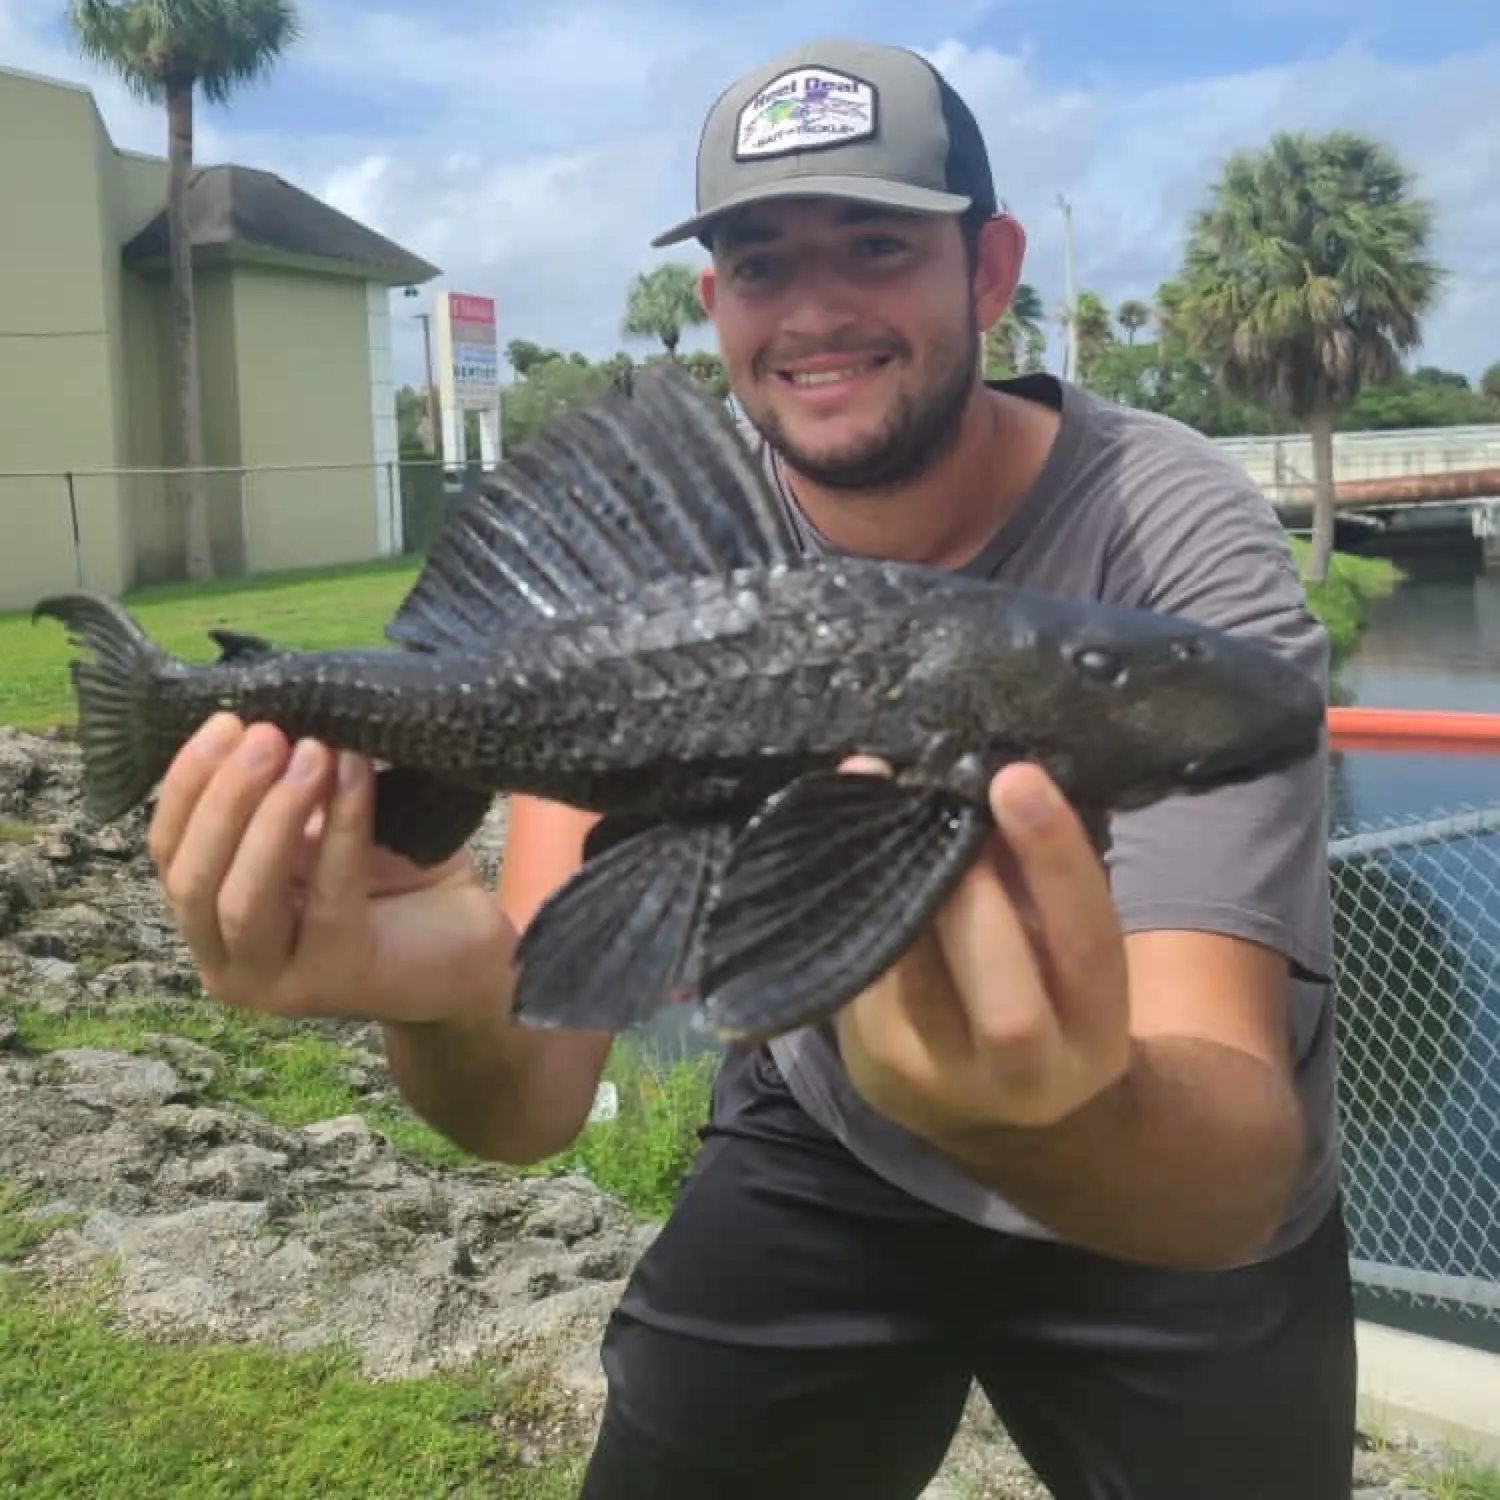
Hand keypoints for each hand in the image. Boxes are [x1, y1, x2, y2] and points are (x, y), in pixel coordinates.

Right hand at [147, 714, 513, 1024]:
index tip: (225, 721)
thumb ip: (286, 794)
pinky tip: (355, 772)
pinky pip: (329, 894)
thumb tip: (266, 719)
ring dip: (273, 814)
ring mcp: (278, 984)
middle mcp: (230, 965)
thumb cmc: (394, 883)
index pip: (168, 853)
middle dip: (225, 797)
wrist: (471, 946)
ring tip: (311, 748)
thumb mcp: (325, 831)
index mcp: (211, 922)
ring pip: (244, 898)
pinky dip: (343, 824)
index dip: (186, 785)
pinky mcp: (337, 980)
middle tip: (268, 733)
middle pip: (191, 878)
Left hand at [833, 758, 1132, 1143]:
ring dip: (895, 887)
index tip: (1015, 778)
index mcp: (1093, 1035)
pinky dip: (853, 905)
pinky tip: (844, 843)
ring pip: (913, 986)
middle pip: (1005, 1001)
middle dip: (971, 893)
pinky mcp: (872, 1065)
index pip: (1087, 946)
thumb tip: (977, 775)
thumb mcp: (1061, 950)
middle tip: (942, 805)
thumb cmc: (1038, 994)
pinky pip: (862, 975)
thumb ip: (1034, 880)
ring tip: (882, 804)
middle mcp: (1025, 1077)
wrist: (990, 1111)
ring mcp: (939, 1079)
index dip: (1054, 861)